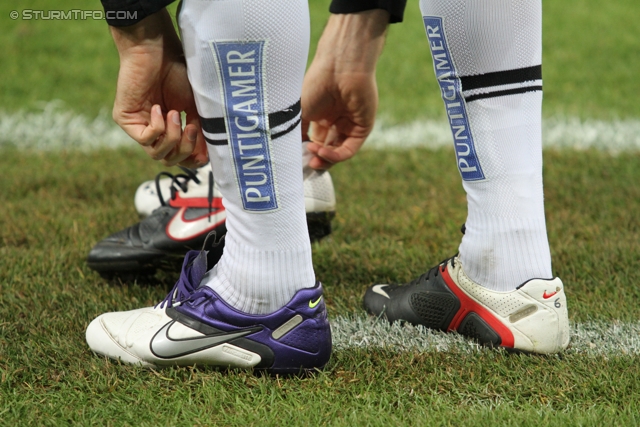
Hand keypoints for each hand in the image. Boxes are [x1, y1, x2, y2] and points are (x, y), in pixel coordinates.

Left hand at [110, 9, 206, 166]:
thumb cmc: (178, 73)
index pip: (179, 158)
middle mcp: (153, 131)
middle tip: (192, 128)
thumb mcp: (195, 108)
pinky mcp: (125, 119)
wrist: (157, 51)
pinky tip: (158, 108)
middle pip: (169, 160)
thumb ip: (200, 132)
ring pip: (156, 154)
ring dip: (172, 137)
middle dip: (184, 149)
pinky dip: (157, 127)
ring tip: (175, 114)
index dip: (192, 160)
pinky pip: (144, 139)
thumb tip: (206, 157)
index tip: (205, 152)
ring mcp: (138, 126)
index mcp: (169, 129)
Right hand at [302, 10, 388, 169]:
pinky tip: (322, 151)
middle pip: (327, 150)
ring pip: (338, 153)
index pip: (315, 142)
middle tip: (305, 165)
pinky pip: (349, 149)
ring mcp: (350, 125)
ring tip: (312, 158)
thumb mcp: (298, 111)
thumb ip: (296, 132)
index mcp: (321, 116)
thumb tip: (290, 153)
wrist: (339, 66)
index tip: (294, 163)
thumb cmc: (316, 83)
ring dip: (324, 159)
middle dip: (316, 160)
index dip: (305, 154)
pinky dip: (335, 155)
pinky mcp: (362, 127)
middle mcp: (336, 122)